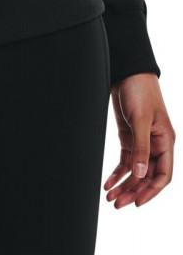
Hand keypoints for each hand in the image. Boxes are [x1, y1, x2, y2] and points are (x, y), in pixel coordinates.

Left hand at [103, 73, 175, 207]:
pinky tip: (108, 183)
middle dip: (133, 191)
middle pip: (147, 176)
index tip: (137, 202)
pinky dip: (117, 173)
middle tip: (118, 203)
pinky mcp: (129, 138)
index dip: (151, 191)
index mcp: (165, 141)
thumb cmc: (140, 91)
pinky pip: (125, 162)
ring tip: (111, 198)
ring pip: (135, 172)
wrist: (127, 72)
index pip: (163, 175)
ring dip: (124, 185)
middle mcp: (155, 145)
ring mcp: (141, 142)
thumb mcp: (141, 119)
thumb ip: (141, 147)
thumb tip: (140, 174)